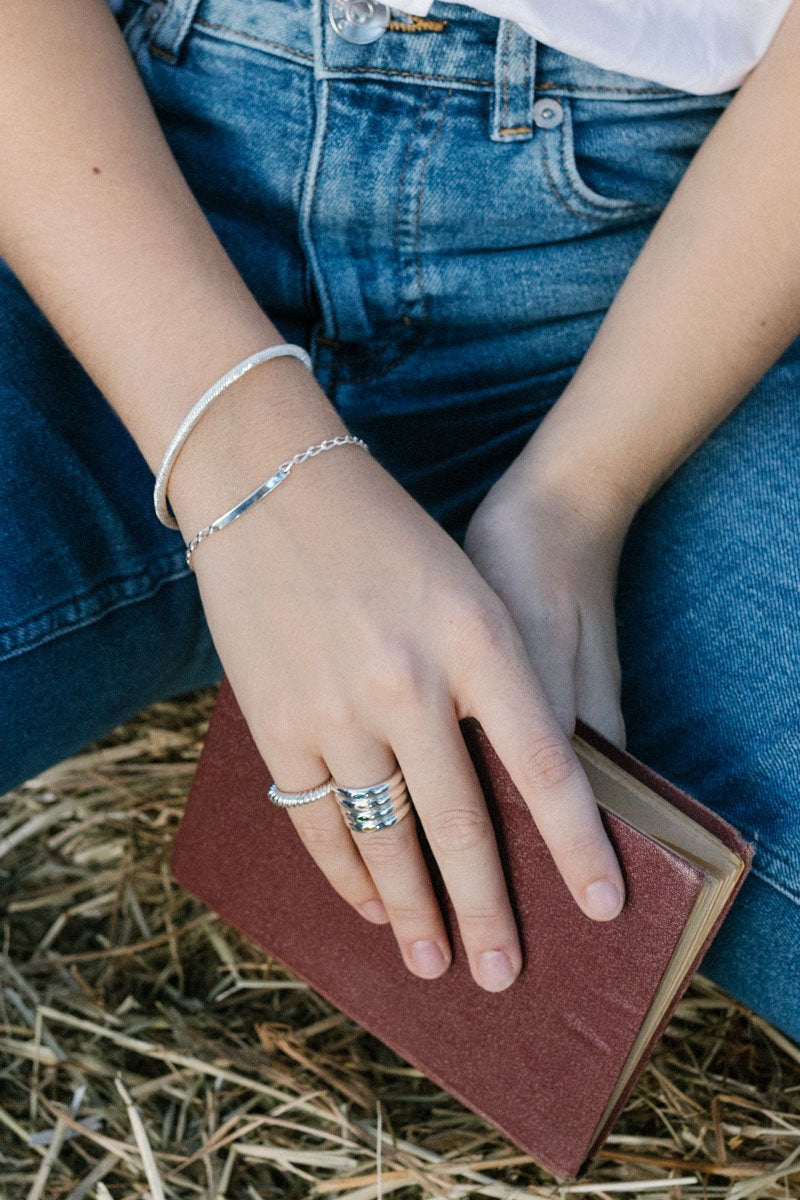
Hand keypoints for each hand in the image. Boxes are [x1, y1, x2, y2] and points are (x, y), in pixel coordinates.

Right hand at [172, 395, 626, 993]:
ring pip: (386, 837)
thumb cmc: (383, 534)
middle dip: (488, 911)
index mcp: (476, 637)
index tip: (603, 904)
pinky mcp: (277, 722)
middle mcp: (410, 681)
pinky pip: (318, 821)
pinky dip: (346, 873)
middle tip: (505, 974)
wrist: (268, 484)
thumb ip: (493, 684)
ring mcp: (337, 707)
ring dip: (413, 910)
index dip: (577, 843)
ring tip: (435, 961)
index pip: (543, 764)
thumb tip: (515, 788)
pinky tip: (368, 903)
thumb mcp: (462, 592)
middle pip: (462, 824)